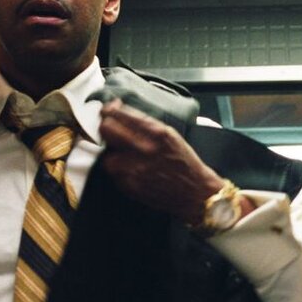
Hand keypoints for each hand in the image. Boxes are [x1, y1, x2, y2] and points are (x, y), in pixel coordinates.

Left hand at [97, 99, 241, 223]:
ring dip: (113, 153)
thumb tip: (121, 113)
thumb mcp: (170, 134)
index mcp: (155, 132)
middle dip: (106, 127)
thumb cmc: (185, 162)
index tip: (108, 110)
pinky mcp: (129, 185)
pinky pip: (114, 173)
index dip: (110, 110)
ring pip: (107, 154)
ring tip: (127, 156)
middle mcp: (143, 149)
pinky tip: (134, 170)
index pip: (120, 114)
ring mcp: (134, 169)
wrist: (195, 192)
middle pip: (106, 130)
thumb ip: (144, 124)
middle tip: (111, 130)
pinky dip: (120, 170)